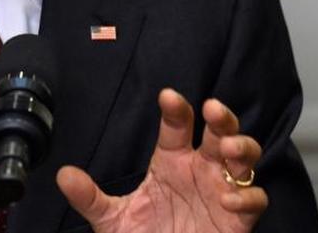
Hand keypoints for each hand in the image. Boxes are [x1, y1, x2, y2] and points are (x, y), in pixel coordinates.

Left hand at [56, 89, 266, 232]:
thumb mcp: (112, 219)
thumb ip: (90, 197)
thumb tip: (63, 175)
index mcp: (171, 161)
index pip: (177, 125)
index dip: (176, 108)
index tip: (168, 97)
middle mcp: (199, 170)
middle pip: (219, 131)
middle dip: (222, 117)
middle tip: (213, 110)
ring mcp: (221, 191)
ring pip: (245, 158)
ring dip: (242, 148)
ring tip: (228, 149)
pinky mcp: (238, 220)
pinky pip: (254, 201)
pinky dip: (247, 197)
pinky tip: (230, 199)